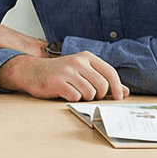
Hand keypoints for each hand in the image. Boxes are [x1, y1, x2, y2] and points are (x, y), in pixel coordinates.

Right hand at [0, 52, 126, 101]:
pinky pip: (75, 97)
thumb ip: (103, 80)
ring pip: (89, 93)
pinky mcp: (57, 82)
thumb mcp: (83, 72)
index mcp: (86, 57)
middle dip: (99, 95)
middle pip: (102, 85)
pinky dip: (72, 99)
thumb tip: (124, 92)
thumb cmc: (60, 73)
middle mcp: (78, 62)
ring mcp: (67, 72)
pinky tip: (65, 94)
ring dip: (84, 98)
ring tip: (75, 92)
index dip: (117, 87)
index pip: (110, 72)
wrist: (32, 71)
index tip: (119, 97)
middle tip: (90, 96)